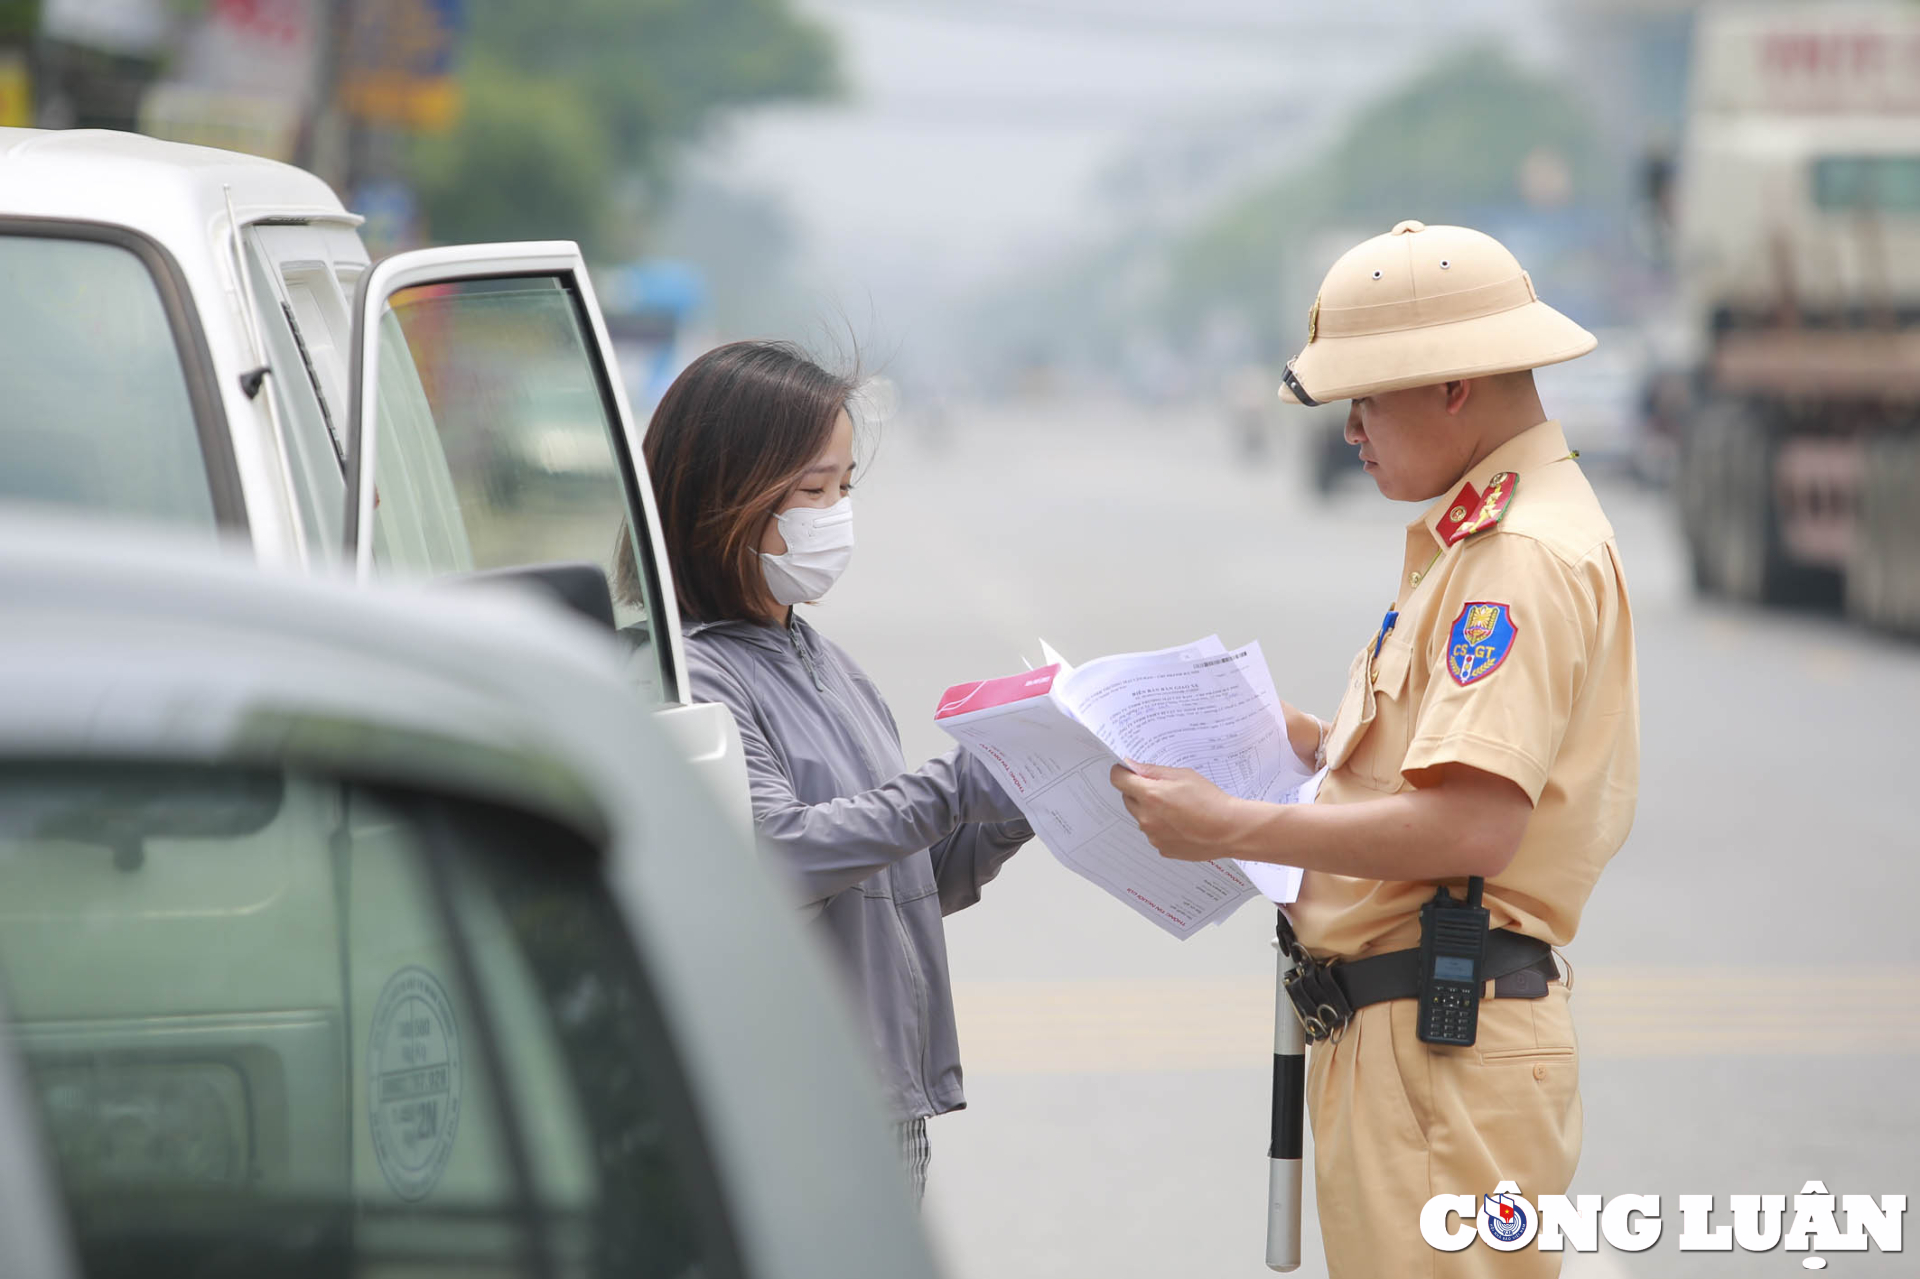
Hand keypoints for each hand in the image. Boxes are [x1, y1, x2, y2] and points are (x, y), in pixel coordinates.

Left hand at [1108, 762, 1242, 861]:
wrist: (1229, 829)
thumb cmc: (1210, 800)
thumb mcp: (1182, 775)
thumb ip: (1153, 771)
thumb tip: (1131, 766)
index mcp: (1150, 796)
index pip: (1119, 780)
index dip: (1121, 772)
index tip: (1126, 770)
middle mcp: (1146, 818)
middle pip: (1128, 799)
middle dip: (1138, 791)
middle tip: (1160, 788)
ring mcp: (1153, 836)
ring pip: (1141, 818)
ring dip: (1150, 811)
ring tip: (1176, 808)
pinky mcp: (1162, 849)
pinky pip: (1153, 834)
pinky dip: (1161, 827)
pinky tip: (1181, 823)